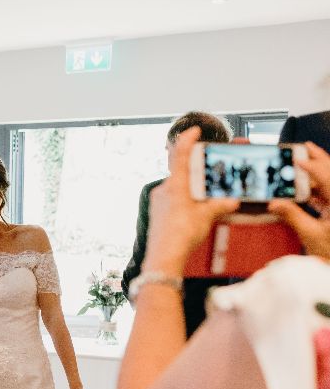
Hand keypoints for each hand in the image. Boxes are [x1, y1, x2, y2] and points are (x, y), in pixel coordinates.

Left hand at [142, 127, 240, 274]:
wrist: (163, 257)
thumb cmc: (181, 235)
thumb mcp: (206, 217)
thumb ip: (219, 205)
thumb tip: (231, 200)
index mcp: (175, 185)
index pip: (180, 155)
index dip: (187, 140)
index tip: (194, 130)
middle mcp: (163, 190)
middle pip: (180, 172)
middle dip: (196, 170)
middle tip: (210, 170)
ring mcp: (158, 201)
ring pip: (177, 187)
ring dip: (191, 188)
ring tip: (207, 196)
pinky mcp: (157, 213)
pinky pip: (173, 199)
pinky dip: (185, 199)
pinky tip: (195, 210)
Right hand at [269, 141, 329, 259]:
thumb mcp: (310, 235)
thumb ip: (292, 216)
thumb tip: (275, 203)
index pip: (326, 176)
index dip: (311, 165)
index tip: (297, 158)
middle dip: (320, 161)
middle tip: (306, 148)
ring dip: (319, 175)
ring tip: (305, 165)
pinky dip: (320, 191)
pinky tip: (307, 190)